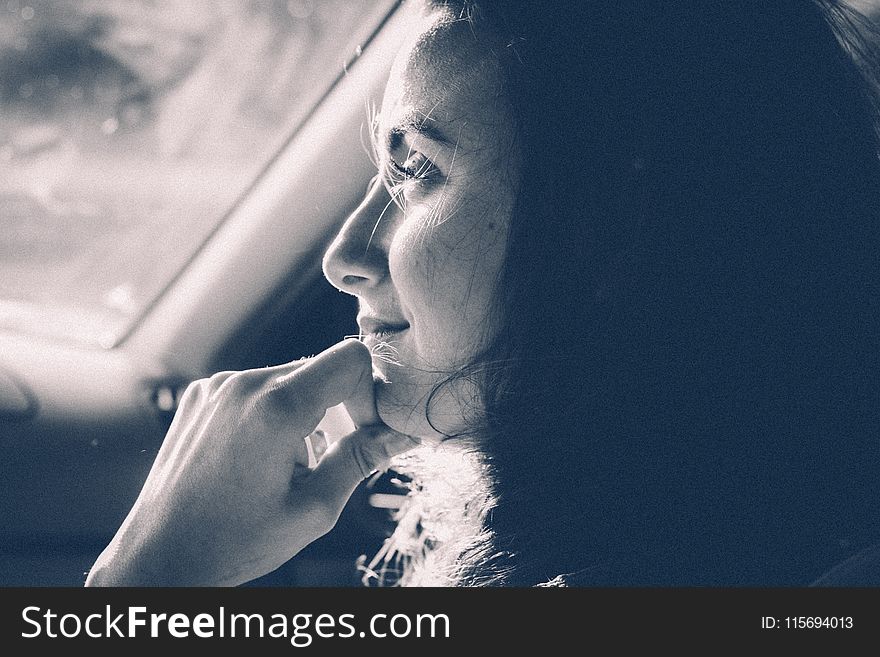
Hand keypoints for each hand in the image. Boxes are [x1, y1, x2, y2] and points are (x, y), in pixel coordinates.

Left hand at [84, 339, 417, 585]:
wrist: (161, 556)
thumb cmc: (235, 541)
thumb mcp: (314, 509)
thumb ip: (361, 460)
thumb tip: (402, 434)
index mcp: (276, 408)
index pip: (350, 358)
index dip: (368, 394)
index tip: (362, 432)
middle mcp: (243, 384)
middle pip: (320, 368)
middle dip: (337, 408)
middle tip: (325, 459)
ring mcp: (217, 386)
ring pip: (289, 378)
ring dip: (303, 413)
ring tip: (283, 465)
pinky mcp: (201, 394)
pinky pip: (256, 387)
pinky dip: (270, 413)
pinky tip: (256, 456)